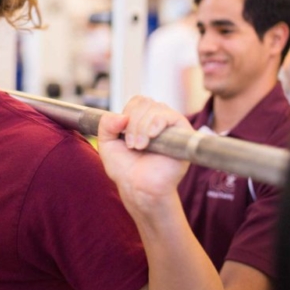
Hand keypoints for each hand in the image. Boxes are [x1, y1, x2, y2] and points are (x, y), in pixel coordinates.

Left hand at [97, 96, 192, 211]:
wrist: (138, 188)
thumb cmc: (125, 169)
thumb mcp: (107, 143)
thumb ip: (106, 124)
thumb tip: (121, 115)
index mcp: (144, 120)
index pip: (138, 101)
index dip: (127, 114)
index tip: (122, 135)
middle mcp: (159, 120)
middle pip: (145, 103)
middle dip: (133, 123)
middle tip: (131, 145)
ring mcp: (171, 127)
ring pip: (155, 109)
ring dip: (142, 127)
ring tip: (139, 147)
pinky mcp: (183, 134)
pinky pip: (171, 116)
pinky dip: (156, 123)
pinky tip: (150, 138)